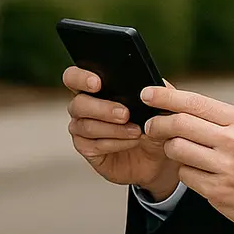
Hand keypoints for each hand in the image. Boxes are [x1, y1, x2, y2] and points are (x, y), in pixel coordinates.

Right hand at [64, 66, 180, 198]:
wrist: (158, 155)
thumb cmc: (154, 124)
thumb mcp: (160, 105)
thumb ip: (155, 91)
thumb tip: (149, 83)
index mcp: (95, 88)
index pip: (74, 77)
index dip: (80, 78)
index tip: (97, 83)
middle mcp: (84, 107)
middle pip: (78, 103)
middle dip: (101, 108)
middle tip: (125, 113)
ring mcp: (82, 129)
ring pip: (86, 126)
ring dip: (114, 129)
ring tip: (137, 131)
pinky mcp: (87, 149)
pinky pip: (93, 145)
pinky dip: (115, 143)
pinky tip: (131, 141)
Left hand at [140, 85, 233, 233]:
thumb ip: (220, 119)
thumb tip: (181, 102)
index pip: (194, 102)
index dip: (165, 97)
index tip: (147, 93)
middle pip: (179, 124)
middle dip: (157, 124)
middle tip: (150, 127)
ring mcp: (227, 168)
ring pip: (178, 149)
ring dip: (171, 150)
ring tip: (179, 152)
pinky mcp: (219, 192)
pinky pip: (186, 175)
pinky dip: (186, 173)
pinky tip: (199, 174)